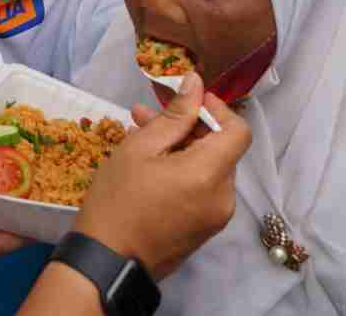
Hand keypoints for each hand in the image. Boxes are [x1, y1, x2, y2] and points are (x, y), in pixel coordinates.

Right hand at [75, 71, 250, 279]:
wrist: (107, 261)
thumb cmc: (119, 200)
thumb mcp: (141, 148)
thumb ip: (175, 114)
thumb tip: (195, 83)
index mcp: (210, 174)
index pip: (238, 131)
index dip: (218, 109)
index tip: (189, 101)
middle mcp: (222, 197)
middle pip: (220, 150)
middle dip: (188, 127)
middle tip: (148, 116)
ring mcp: (215, 217)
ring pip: (208, 169)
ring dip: (181, 149)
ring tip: (139, 137)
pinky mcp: (204, 230)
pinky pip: (201, 190)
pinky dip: (183, 172)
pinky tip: (148, 165)